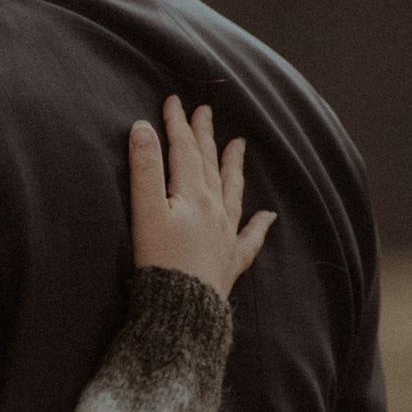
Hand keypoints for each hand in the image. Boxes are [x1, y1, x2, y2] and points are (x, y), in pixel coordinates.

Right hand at [126, 97, 271, 297]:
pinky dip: (259, 226)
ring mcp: (225, 236)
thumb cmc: (159, 262)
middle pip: (210, 165)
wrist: (183, 311)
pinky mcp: (229, 261)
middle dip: (205, 136)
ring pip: (233, 192)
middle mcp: (215, 210)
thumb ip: (144, 169)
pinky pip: (249, 239)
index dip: (177, 124)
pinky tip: (269, 217)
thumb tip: (142, 128)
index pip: (185, 150)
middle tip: (206, 111)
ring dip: (234, 167)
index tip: (173, 101)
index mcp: (193, 195)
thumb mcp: (145, 211)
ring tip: (239, 145)